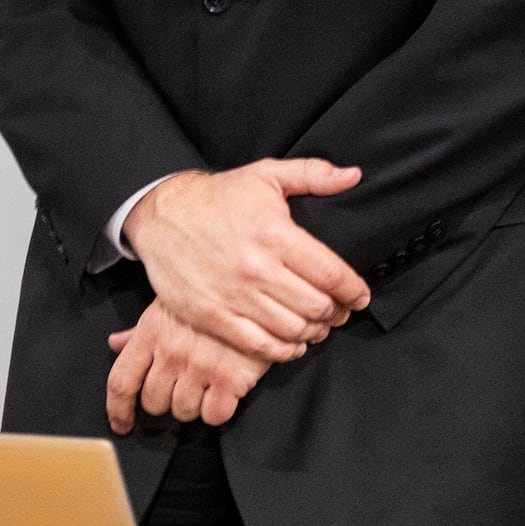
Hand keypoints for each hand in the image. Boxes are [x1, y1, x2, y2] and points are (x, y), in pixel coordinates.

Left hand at [105, 299, 268, 432]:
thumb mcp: (170, 302)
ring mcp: (201, 367)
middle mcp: (173, 352)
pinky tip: (224, 387)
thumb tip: (115, 344)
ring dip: (193, 403)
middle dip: (166, 398)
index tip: (122, 423)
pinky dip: (219, 409)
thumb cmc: (213, 293)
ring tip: (207, 379)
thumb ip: (141, 330)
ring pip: (183, 412)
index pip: (121, 382)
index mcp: (153, 332)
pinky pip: (214, 416)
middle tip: (183, 381)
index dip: (118, 410)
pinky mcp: (230, 380)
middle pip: (153, 403)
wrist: (258, 290)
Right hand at [124, 158, 369, 360]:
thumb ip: (313, 174)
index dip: (353, 290)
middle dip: (336, 313)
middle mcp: (257, 268)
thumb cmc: (219, 196)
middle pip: (315, 306)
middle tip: (341, 311)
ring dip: (314, 332)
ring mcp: (234, 296)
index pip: (330, 273)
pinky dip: (283, 351)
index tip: (361, 296)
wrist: (163, 215)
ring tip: (319, 325)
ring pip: (291, 329)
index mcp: (275, 233)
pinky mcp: (213, 316)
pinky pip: (259, 346)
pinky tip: (292, 344)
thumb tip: (353, 175)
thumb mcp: (266, 174)